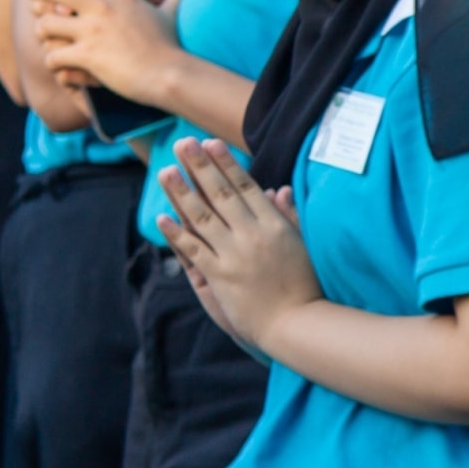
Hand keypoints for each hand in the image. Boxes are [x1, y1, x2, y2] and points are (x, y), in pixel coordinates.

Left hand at [26, 0, 185, 102]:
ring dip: (43, 32)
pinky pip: (53, 57)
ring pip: (47, 24)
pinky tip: (60, 68)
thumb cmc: (172, 47)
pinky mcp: (87, 56)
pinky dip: (54, 64)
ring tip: (47, 37)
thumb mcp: (172, 11)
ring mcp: (93, 32)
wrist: (170, 76)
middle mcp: (103, 8)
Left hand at [155, 138, 321, 347]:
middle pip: (220, 194)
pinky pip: (194, 250)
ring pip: (202, 217)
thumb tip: (280, 188)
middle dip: (199, 167)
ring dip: (181, 192)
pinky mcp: (220, 277)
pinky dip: (177, 233)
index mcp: (274, 224)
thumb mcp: (303, 244)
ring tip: (166, 171)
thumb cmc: (306, 286)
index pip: (245, 186)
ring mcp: (234, 255)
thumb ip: (289, 215)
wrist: (298, 324)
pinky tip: (162, 218)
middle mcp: (251, 235)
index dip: (226, 163)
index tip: (210, 143)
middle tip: (183, 144)